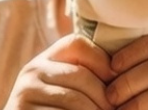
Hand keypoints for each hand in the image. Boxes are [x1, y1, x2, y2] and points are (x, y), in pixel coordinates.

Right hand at [3, 34, 117, 109]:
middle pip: (81, 75)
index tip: (116, 82)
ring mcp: (25, 93)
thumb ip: (84, 78)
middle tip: (117, 109)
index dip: (102, 61)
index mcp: (45, 60)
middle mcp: (32, 71)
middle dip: (105, 97)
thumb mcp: (65, 90)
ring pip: (75, 100)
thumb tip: (122, 74)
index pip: (78, 44)